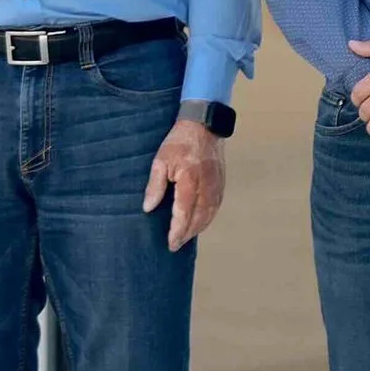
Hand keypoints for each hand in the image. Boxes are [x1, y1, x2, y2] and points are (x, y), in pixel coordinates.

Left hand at [144, 117, 225, 248]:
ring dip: (198, 228)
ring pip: (209, 214)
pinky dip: (208, 219)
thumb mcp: (160, 160)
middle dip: (187, 234)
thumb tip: (148, 208)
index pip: (183, 213)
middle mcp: (206, 186)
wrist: (204, 125)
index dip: (177, 231)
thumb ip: (155, 185)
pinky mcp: (221, 183)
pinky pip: (215, 207)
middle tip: (176, 245)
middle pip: (198, 218)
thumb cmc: (179, 141)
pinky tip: (200, 223)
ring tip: (186, 238)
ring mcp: (216, 185)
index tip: (171, 243)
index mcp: (189, 180)